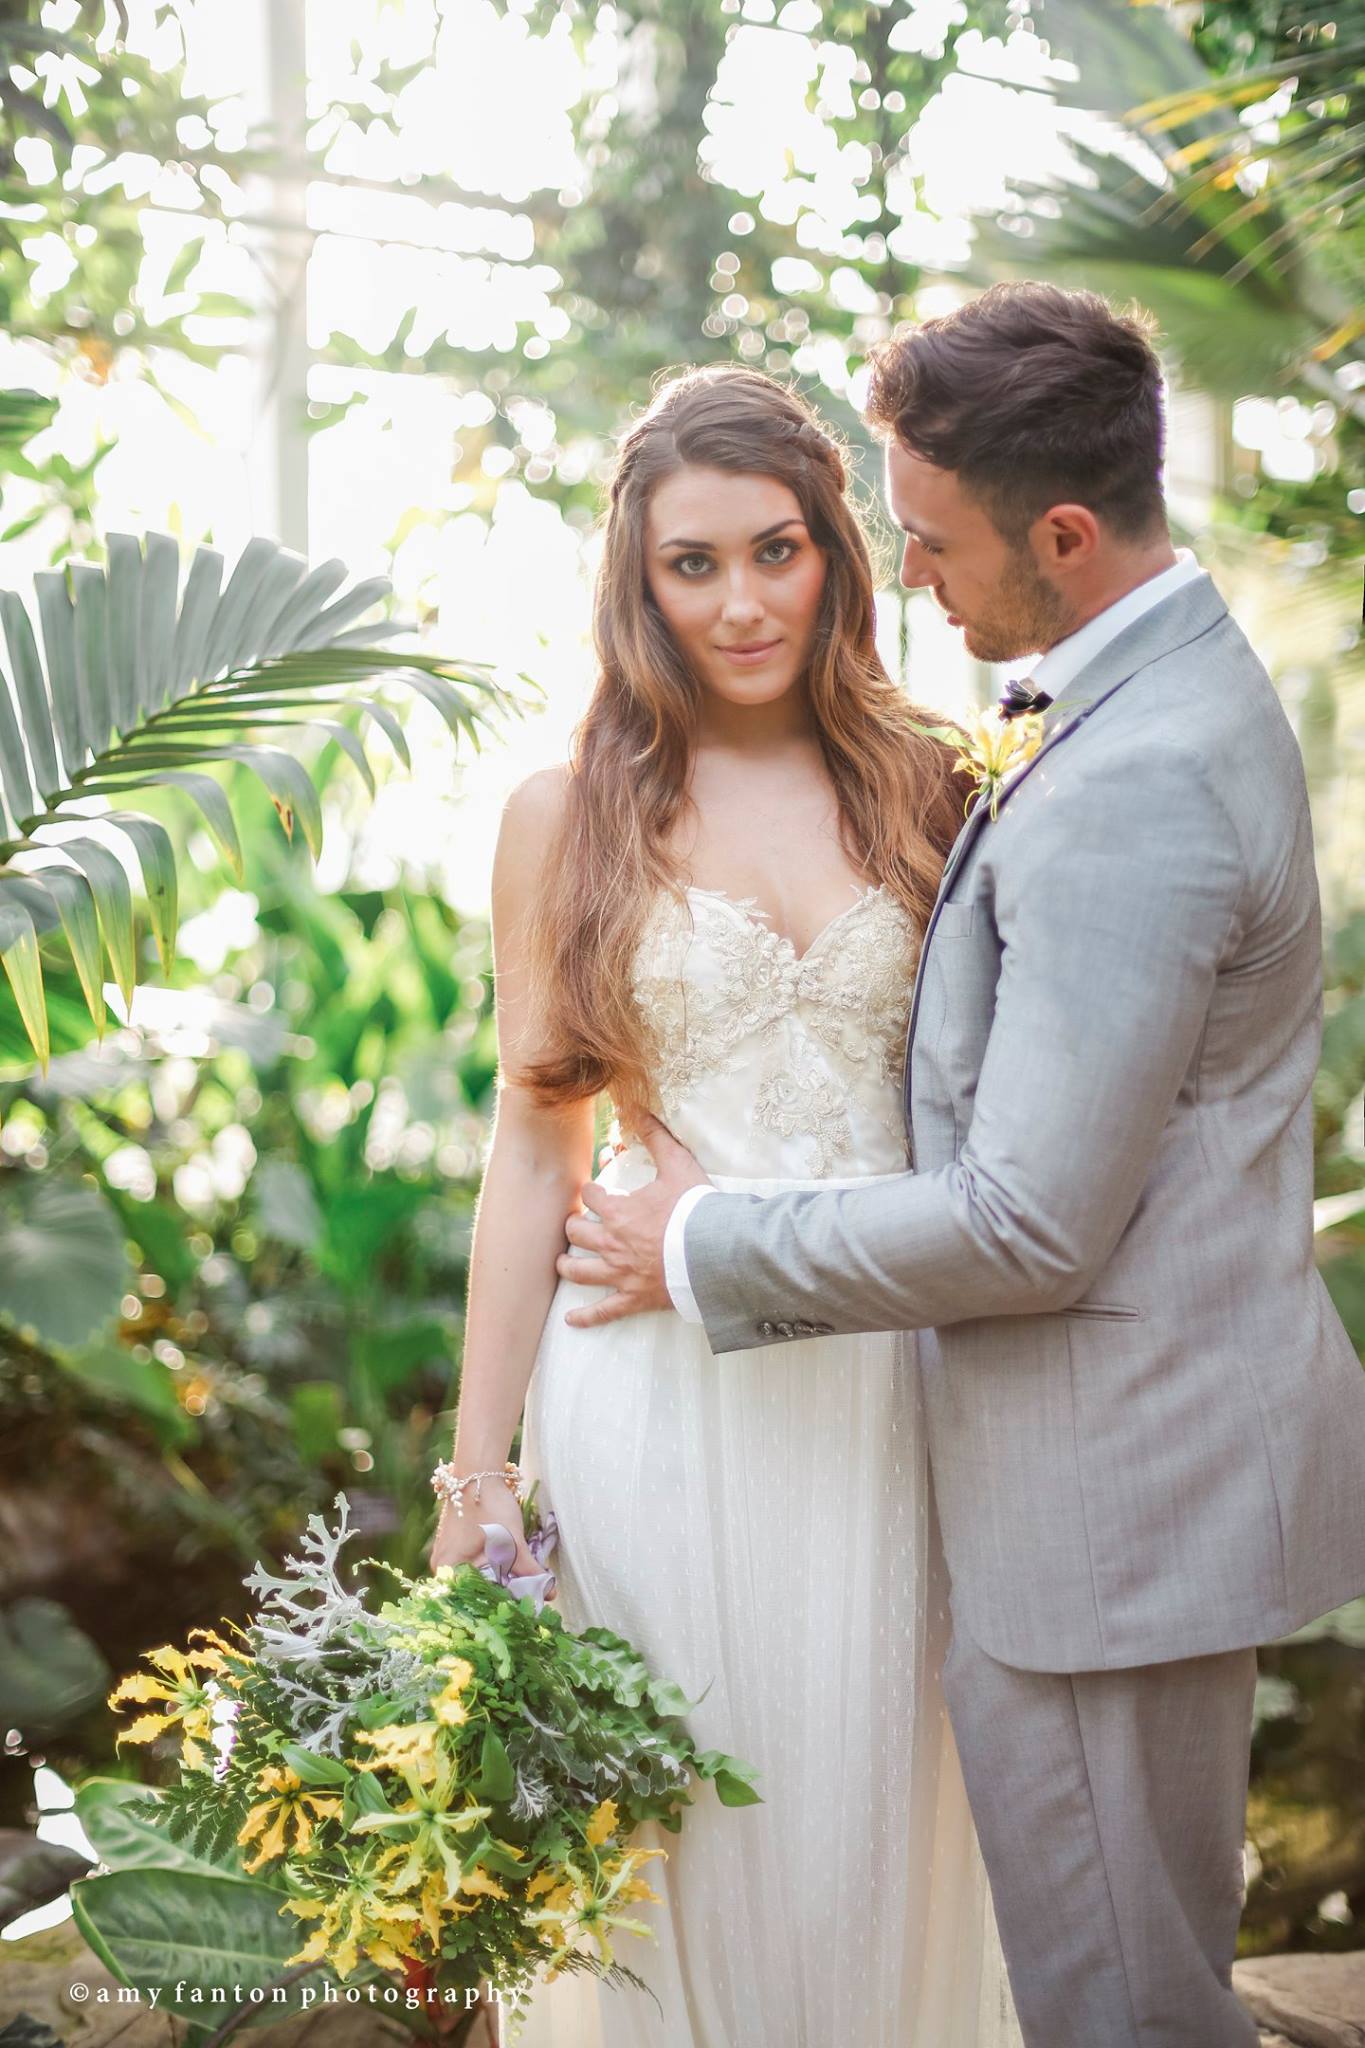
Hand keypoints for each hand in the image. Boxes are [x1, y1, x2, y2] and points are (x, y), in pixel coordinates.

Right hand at [428, 1480, 550, 1595]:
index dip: (499, 1607)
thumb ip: (528, 1569)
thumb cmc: (489, 1505)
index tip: (521, 1611)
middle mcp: (443, 1567)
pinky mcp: (457, 1545)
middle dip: (500, 1595)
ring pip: (476, 1577)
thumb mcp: (511, 1542)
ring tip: (521, 1587)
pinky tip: (509, 1570)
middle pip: (475, 1591)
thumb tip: (550, 1594)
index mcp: (448, 1570)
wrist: (479, 1471)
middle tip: (525, 1601)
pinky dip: (492, 1568)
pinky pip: (475, 1565)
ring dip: (498, 1581)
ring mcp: (448, 1555)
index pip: (474, 1601)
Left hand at [556, 1114, 710, 1327]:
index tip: (596, 1188)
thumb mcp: (678, 1164)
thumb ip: (656, 1135)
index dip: (591, 1190)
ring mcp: (620, 1273)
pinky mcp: (633, 1298)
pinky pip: (604, 1312)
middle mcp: (611, 1242)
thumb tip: (636, 1106)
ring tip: (564, 1263)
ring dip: (568, 1266)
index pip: (590, 1196)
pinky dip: (586, 1317)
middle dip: (574, 1226)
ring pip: (580, 1271)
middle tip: (576, 1224)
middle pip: (576, 1233)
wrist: (716, 1251)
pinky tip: (572, 1320)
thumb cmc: (697, 1208)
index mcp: (618, 1211)